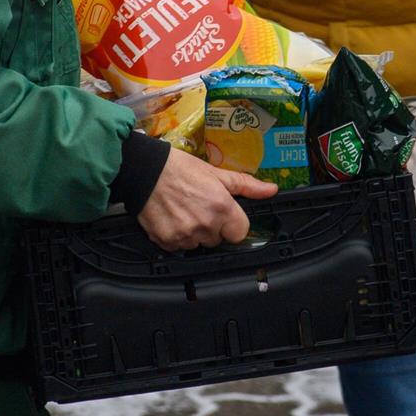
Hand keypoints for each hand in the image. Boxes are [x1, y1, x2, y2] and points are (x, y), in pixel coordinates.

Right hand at [137, 148, 277, 251]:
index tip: (224, 214)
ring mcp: (186, 236)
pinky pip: (179, 247)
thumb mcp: (216, 173)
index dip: (233, 223)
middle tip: (199, 207)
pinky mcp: (167, 242)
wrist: (143, 171)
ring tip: (183, 211)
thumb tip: (271, 189)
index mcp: (221, 208)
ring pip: (199, 244)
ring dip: (195, 233)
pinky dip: (177, 237)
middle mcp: (205, 225)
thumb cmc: (179, 168)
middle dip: (212, 226)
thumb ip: (246, 185)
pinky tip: (172, 218)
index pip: (240, 233)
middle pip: (218, 239)